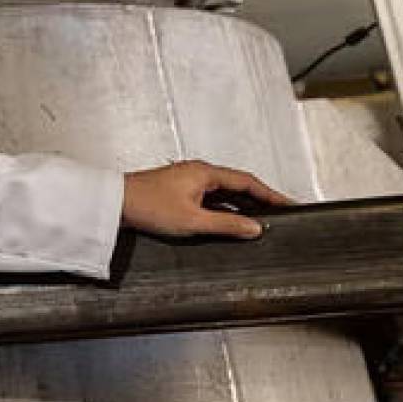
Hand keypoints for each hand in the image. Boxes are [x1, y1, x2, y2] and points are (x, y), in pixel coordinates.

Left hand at [121, 160, 294, 239]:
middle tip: (280, 213)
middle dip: (259, 200)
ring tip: (260, 221)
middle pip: (237, 185)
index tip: (289, 204)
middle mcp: (197, 172)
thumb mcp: (193, 221)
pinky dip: (223, 209)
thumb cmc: (146, 206)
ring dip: (241, 206)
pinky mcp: (177, 191)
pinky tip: (228, 223)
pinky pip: (209, 198)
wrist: (113, 203)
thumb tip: (254, 228)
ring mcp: (187, 181)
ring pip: (223, 193)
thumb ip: (226, 225)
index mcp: (205, 173)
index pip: (248, 182)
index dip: (271, 195)